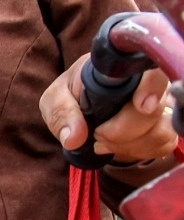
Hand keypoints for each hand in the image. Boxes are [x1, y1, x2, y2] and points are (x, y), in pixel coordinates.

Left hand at [42, 54, 176, 162]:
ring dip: (128, 145)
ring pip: (161, 131)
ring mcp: (162, 106)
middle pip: (155, 109)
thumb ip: (60, 112)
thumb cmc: (72, 97)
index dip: (152, 87)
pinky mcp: (165, 128)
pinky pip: (163, 145)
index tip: (141, 106)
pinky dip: (138, 151)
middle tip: (98, 133)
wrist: (83, 112)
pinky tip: (119, 146)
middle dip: (122, 131)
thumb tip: (73, 138)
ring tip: (103, 141)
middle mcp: (150, 84)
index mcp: (124, 68)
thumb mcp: (56, 99)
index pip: (153, 70)